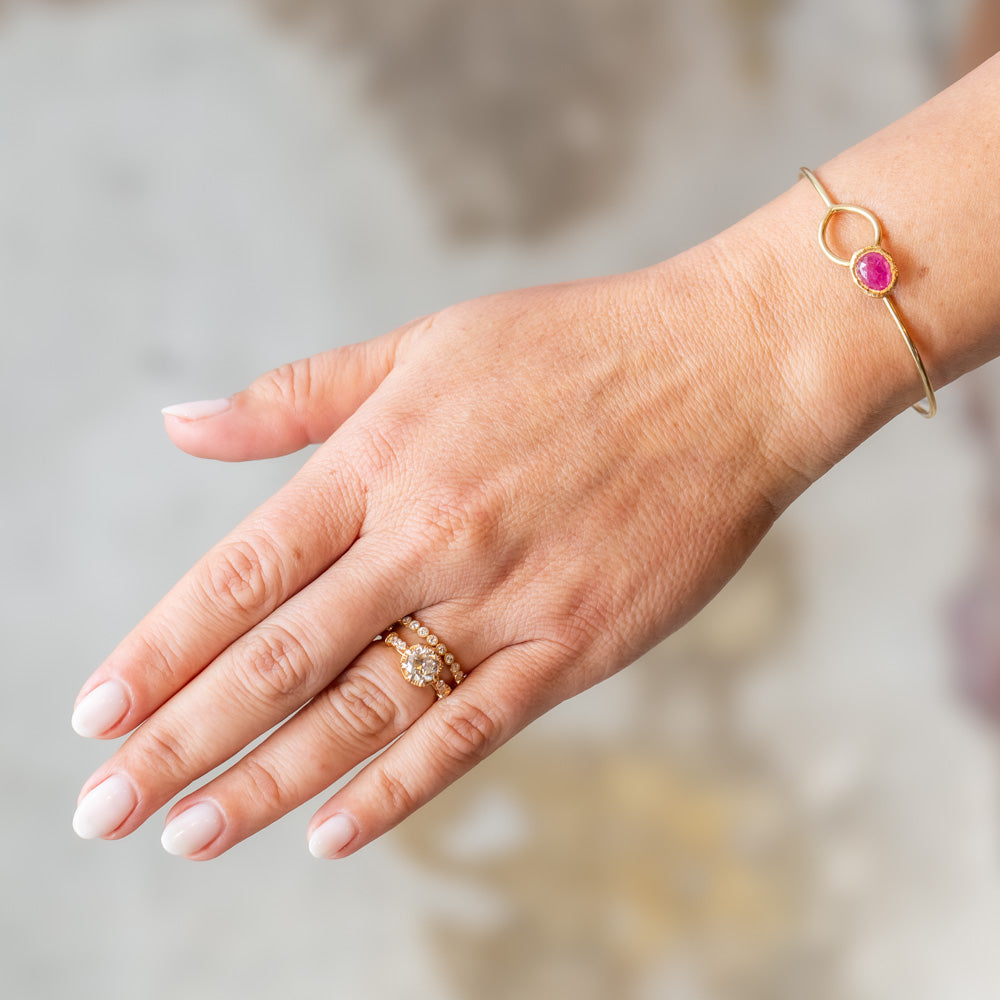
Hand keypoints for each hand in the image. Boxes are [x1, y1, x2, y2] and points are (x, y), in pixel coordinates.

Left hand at [71, 244, 807, 859]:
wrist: (725, 371)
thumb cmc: (574, 347)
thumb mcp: (424, 345)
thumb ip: (300, 396)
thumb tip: (183, 423)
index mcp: (381, 458)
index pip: (242, 573)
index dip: (162, 647)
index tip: (95, 712)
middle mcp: (428, 537)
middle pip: (279, 659)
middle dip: (182, 740)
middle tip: (104, 808)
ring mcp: (503, 600)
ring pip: (360, 713)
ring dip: (264, 783)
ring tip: (185, 835)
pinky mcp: (574, 645)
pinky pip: (469, 733)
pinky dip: (396, 790)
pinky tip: (330, 833)